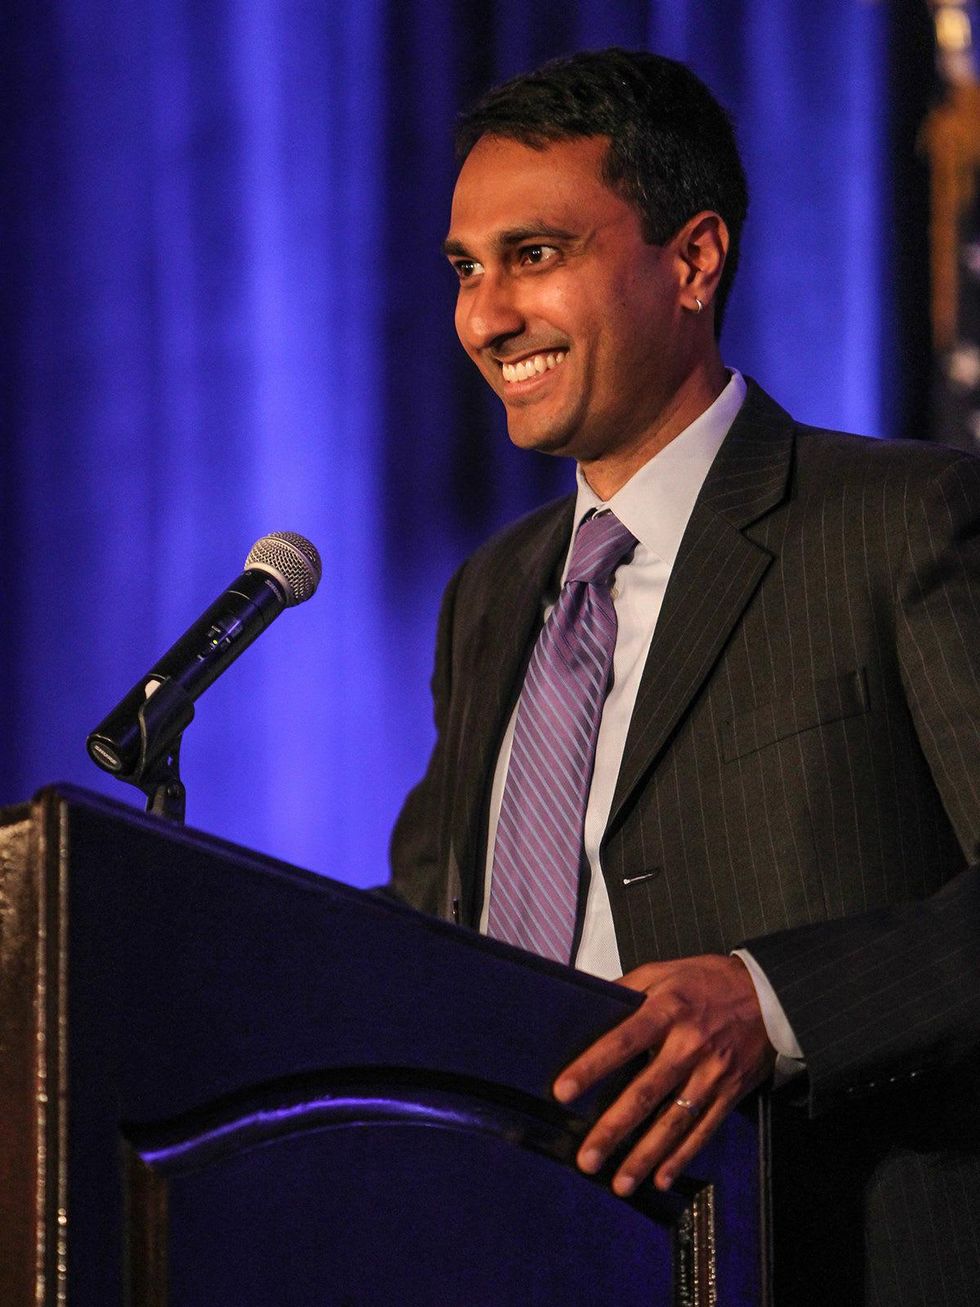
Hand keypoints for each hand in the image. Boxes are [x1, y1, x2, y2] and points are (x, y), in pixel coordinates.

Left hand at [553, 954, 774, 1194]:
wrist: (770, 994)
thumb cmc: (707, 981)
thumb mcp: (664, 970)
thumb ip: (628, 988)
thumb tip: (589, 1000)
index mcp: (667, 1010)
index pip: (622, 1041)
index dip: (592, 1066)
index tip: (564, 1091)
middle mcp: (688, 1045)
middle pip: (645, 1092)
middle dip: (614, 1128)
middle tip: (586, 1158)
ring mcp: (711, 1073)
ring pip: (673, 1122)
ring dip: (645, 1156)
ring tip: (619, 1183)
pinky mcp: (729, 1092)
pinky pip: (703, 1130)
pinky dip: (682, 1157)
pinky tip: (661, 1178)